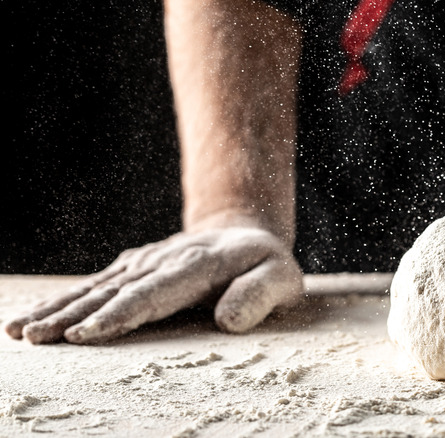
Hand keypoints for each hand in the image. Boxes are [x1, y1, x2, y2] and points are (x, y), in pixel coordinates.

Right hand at [3, 227, 302, 343]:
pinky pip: (97, 283)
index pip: (156, 292)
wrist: (245, 232)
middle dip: (75, 313)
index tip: (88, 333)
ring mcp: (146, 262)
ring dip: (59, 307)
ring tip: (22, 330)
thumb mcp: (282, 278)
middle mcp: (165, 260)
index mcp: (201, 265)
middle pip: (117, 290)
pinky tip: (36, 315)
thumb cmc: (267, 264)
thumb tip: (228, 321)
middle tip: (38, 337)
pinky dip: (65, 298)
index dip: (121, 313)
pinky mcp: (134, 267)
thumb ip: (260, 295)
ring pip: (99, 286)